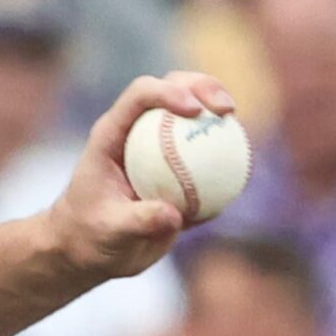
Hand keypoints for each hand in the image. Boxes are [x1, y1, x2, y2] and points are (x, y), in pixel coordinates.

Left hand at [45, 70, 236, 281]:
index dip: (168, 92)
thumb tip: (175, 215)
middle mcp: (136, 132)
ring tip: (238, 127)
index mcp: (112, 135)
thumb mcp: (109, 231)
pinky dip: (226, 154)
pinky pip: (206, 154)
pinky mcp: (177, 168)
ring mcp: (158, 147)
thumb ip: (139, 221)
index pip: (140, 96)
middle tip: (226, 109)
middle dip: (202, 87)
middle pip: (171, 89)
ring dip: (219, 113)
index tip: (194, 111)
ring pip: (193, 116)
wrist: (92, 249)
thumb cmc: (90, 236)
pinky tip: (245, 168)